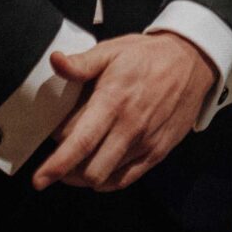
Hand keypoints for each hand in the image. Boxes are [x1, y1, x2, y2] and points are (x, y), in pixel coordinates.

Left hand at [30, 31, 216, 192]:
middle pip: (90, 170)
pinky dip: (107, 181)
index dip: (55, 165)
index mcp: (113, 100)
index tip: (39, 177)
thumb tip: (55, 62)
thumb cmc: (147, 56)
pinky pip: (126, 179)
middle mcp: (130, 126)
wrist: (192, 61)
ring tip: (75, 165)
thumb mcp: (113, 50)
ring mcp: (146, 142)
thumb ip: (82, 63)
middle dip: (67, 172)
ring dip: (84, 177)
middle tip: (59, 159)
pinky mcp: (158, 151)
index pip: (79, 143)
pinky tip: (98, 169)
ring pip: (106, 178)